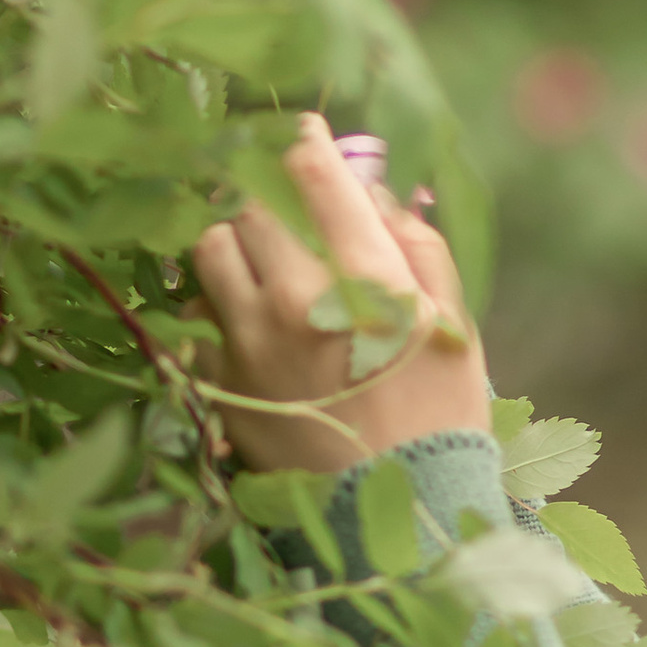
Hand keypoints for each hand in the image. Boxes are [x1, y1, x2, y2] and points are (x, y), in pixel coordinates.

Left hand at [191, 116, 491, 473]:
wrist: (399, 514)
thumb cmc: (441, 415)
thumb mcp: (452, 323)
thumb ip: (415, 243)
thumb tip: (370, 188)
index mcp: (364, 276)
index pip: (311, 166)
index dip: (304, 136)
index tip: (304, 133)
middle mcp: (295, 297)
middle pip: (251, 197)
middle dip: (269, 188)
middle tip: (285, 198)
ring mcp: (247, 340)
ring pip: (209, 243)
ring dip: (233, 236)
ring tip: (260, 253)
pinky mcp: (218, 379)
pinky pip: (194, 309)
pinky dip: (215, 298)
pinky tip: (244, 311)